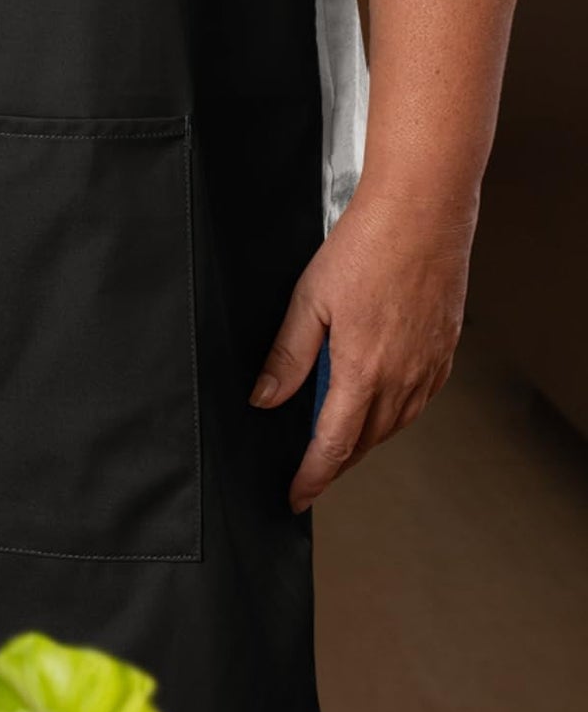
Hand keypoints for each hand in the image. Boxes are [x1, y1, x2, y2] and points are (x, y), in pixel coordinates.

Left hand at [250, 189, 469, 511]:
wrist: (423, 216)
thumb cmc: (366, 248)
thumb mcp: (309, 300)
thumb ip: (288, 356)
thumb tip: (265, 399)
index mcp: (365, 372)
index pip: (333, 445)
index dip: (311, 476)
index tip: (295, 495)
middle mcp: (405, 379)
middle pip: (365, 442)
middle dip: (333, 463)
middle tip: (307, 474)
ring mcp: (430, 368)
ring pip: (393, 424)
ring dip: (362, 440)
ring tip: (332, 444)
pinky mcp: (444, 352)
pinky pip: (417, 401)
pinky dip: (391, 415)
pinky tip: (374, 405)